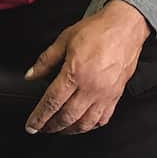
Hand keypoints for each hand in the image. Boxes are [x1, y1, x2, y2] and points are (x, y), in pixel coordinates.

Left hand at [23, 0, 149, 134]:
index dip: (39, 117)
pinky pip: (103, 119)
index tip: (31, 126)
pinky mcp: (116, 95)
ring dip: (70, 130)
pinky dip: (91, 126)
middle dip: (51, 127)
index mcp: (75, 73)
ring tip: (60, 129)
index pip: (52, 102)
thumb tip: (31, 75)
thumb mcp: (65, 39)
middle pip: (67, 117)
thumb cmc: (97, 30)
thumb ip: (46, 60)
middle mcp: (90, 88)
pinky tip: (83, 124)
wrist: (125, 27)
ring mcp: (105, 94)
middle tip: (42, 128)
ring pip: (85, 123)